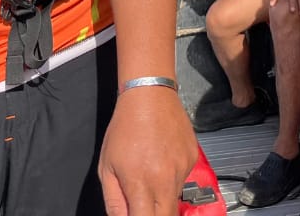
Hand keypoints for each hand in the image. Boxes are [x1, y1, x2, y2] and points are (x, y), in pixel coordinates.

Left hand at [99, 85, 198, 215]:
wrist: (150, 96)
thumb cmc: (124, 127)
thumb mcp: (107, 167)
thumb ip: (114, 201)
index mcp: (141, 182)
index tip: (136, 215)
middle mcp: (166, 179)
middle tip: (144, 206)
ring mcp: (183, 169)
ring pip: (175, 198)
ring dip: (162, 196)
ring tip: (150, 173)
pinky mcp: (193, 159)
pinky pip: (183, 179)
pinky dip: (172, 178)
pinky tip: (162, 160)